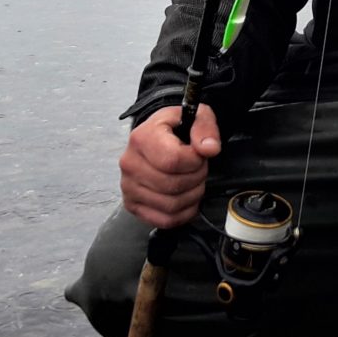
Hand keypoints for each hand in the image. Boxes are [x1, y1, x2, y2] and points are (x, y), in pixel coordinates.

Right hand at [119, 104, 221, 229]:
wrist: (155, 139)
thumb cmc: (174, 130)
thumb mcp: (194, 116)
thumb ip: (205, 127)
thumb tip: (209, 148)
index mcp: (142, 138)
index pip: (173, 160)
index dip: (195, 161)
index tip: (198, 155)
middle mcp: (130, 163)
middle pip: (173, 185)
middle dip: (196, 178)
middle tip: (198, 168)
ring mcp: (129, 187)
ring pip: (171, 205)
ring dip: (192, 195)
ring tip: (192, 181)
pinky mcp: (132, 205)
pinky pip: (165, 220)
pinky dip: (183, 213)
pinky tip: (186, 198)